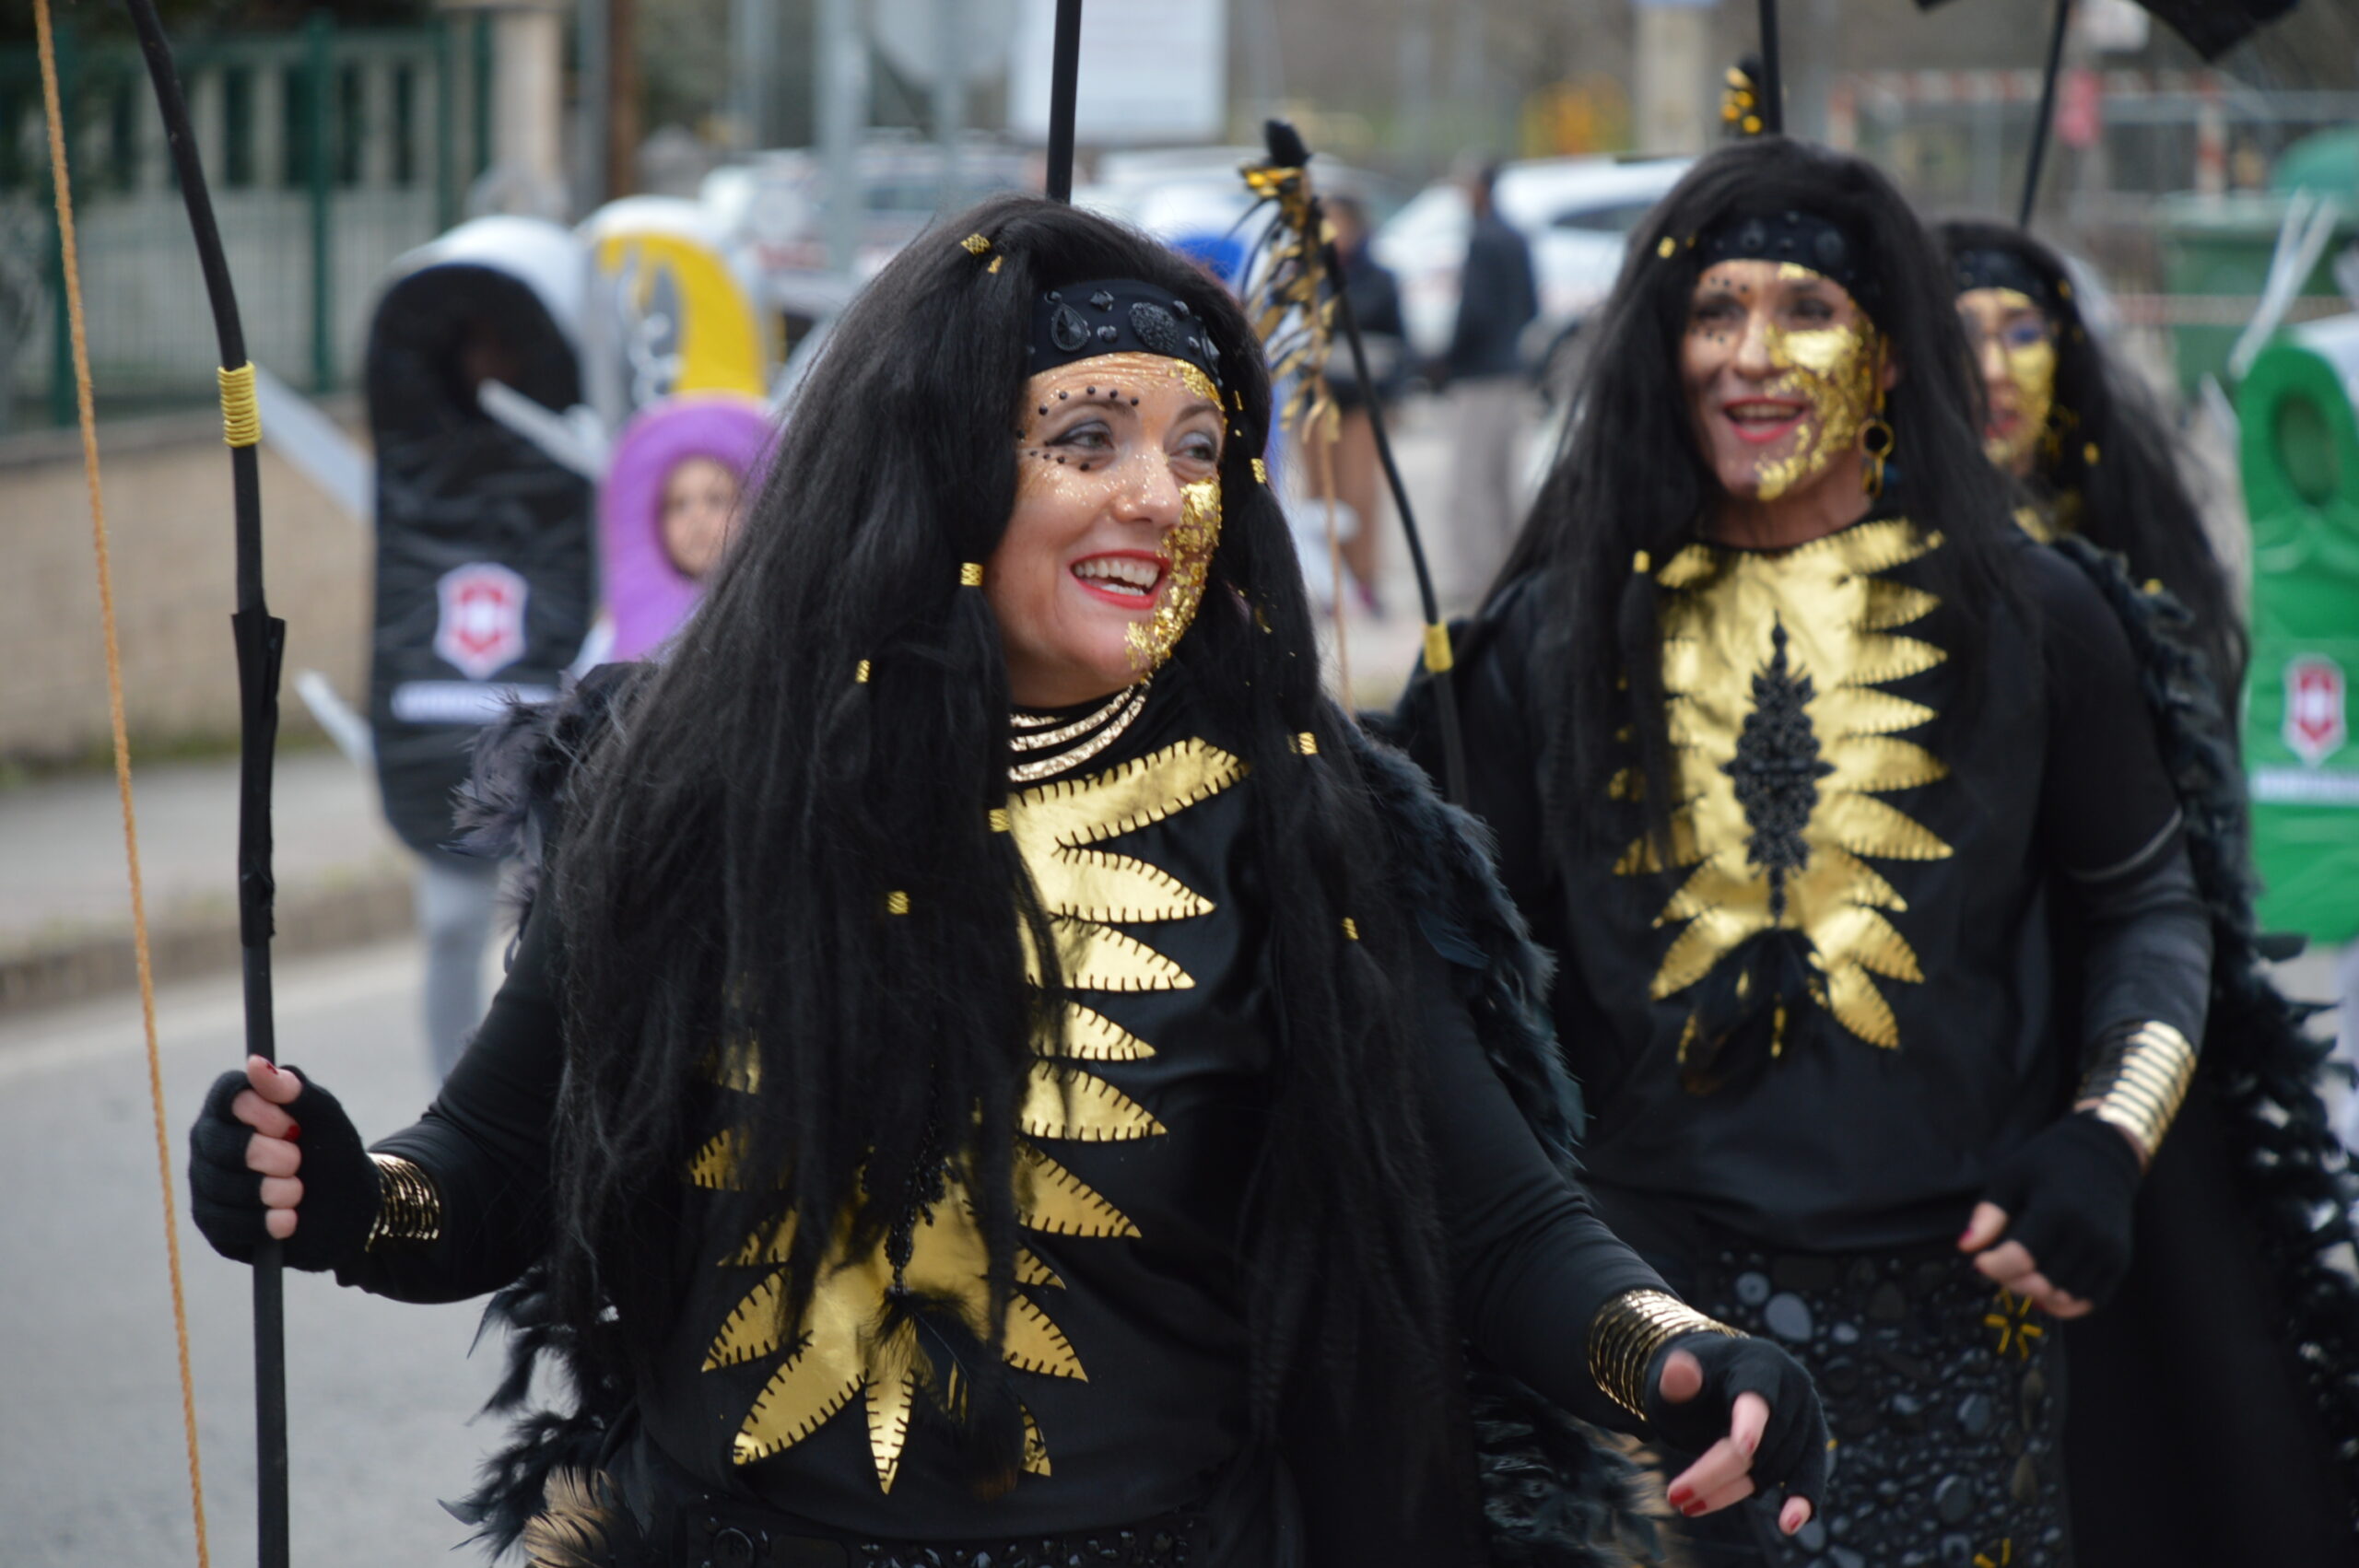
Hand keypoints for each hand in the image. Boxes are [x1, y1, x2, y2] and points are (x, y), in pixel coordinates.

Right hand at [187, 1056, 378, 1270]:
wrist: (347, 1211)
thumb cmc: (333, 1155)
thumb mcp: (326, 1120)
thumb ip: (295, 1091)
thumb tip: (255, 1063)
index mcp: (236, 1106)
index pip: (227, 1096)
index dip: (261, 1113)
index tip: (292, 1127)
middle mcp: (211, 1139)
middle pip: (220, 1143)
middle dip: (271, 1157)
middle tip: (297, 1162)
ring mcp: (206, 1180)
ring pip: (220, 1185)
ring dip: (273, 1192)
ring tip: (298, 1192)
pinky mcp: (211, 1220)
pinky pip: (223, 1222)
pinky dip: (263, 1222)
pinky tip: (288, 1220)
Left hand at [1646, 1333, 1827, 1535]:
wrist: (1722, 1376)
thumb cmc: (1697, 1380)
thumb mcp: (1679, 1378)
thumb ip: (1677, 1380)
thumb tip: (1679, 1371)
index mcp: (1762, 1365)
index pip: (1755, 1400)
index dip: (1749, 1424)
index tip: (1742, 1448)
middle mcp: (1793, 1389)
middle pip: (1758, 1445)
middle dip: (1715, 1473)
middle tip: (1674, 1496)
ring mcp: (1808, 1418)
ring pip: (1772, 1468)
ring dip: (1732, 1491)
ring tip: (1688, 1506)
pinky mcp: (1812, 1444)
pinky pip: (1808, 1476)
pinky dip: (1799, 1501)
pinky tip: (1788, 1523)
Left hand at [1960, 1112, 2142, 1314]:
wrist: (2104, 1154)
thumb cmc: (2051, 1161)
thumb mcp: (2011, 1176)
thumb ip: (1989, 1213)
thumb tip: (1967, 1247)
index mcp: (2057, 1209)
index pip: (2020, 1257)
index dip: (1993, 1266)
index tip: (1980, 1260)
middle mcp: (2087, 1233)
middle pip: (2042, 1282)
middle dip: (2011, 1281)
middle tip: (1999, 1268)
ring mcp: (2108, 1250)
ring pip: (2065, 1296)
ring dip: (2037, 1294)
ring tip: (2021, 1275)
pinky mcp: (2120, 1260)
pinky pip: (2093, 1299)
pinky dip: (2067, 1304)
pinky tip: (2047, 1292)